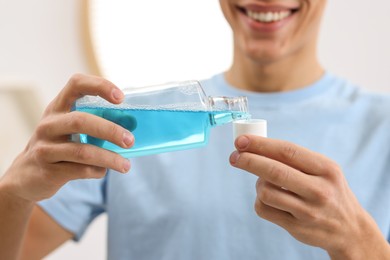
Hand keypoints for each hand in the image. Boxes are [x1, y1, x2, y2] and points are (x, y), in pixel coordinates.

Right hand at [0, 74, 133, 201]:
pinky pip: (80, 170)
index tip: (121, 98)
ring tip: (126, 165)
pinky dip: (97, 171)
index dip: (100, 86)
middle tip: (130, 140)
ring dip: (110, 158)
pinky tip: (104, 171)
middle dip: (110, 130)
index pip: (76, 85)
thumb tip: (131, 126)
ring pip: (82, 151)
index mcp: (58, 107)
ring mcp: (45, 147)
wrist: (26, 176)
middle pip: (81, 121)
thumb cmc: (58, 146)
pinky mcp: (48, 170)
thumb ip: (94, 124)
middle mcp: (49, 124)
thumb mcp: (68, 129)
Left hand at [230, 135, 389, 258]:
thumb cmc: (329, 191)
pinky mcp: (297, 228)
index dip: (260, 144)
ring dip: (258, 184)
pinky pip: (264, 209)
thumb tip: (255, 147)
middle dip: (248, 161)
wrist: (349, 229)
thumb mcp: (323, 170)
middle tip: (234, 157)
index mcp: (326, 169)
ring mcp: (308, 212)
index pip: (287, 151)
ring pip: (265, 192)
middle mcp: (319, 190)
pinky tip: (268, 198)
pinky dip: (259, 201)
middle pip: (274, 171)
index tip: (240, 141)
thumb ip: (295, 159)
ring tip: (264, 183)